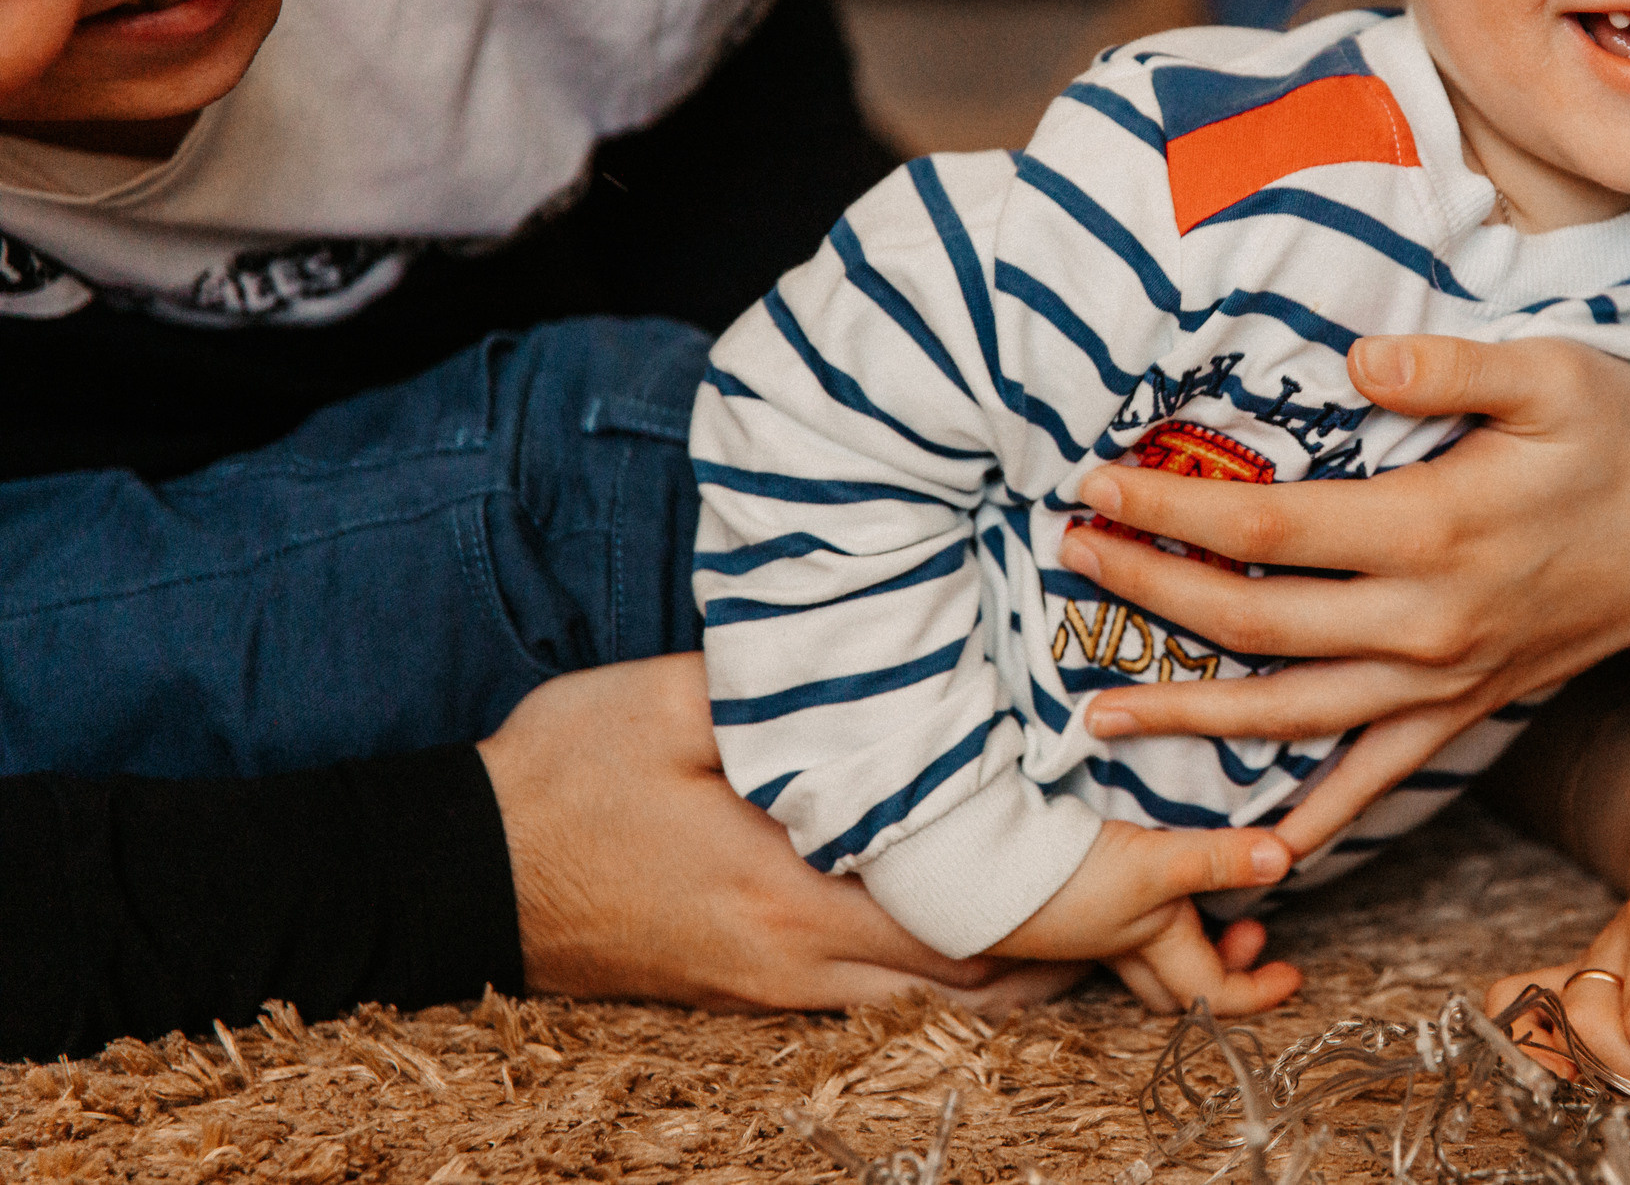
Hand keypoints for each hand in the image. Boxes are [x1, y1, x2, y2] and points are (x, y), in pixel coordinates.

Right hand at [480, 654, 1084, 1013]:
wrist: (456, 871)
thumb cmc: (561, 776)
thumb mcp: (663, 701)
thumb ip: (780, 686)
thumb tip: (882, 647)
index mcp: (789, 894)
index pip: (964, 919)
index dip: (1059, 900)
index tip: (1134, 862)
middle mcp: (797, 963)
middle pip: (974, 984)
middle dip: (1066, 945)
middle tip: (1148, 891)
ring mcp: (773, 991)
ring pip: (936, 1008)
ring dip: (1019, 971)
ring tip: (1099, 921)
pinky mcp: (751, 993)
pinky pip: (884, 1003)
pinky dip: (954, 981)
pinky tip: (991, 937)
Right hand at [993, 820, 1303, 1014]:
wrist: (971, 864)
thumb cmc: (1064, 883)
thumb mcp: (1152, 868)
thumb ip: (1215, 860)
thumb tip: (1285, 857)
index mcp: (1151, 947)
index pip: (1214, 992)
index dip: (1257, 991)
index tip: (1293, 975)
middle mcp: (1123, 941)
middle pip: (1179, 975)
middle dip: (1221, 962)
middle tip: (1254, 928)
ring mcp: (1092, 916)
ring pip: (1152, 937)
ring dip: (1188, 920)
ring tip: (1216, 879)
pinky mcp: (1067, 884)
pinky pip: (1124, 900)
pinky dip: (1152, 888)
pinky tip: (1155, 850)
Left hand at [1062, 336, 1629, 848]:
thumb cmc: (1624, 444)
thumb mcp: (1554, 374)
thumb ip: (1449, 364)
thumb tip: (1352, 360)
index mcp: (1433, 530)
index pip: (1266, 525)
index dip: (1171, 509)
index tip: (1097, 483)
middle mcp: (1426, 621)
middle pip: (1254, 624)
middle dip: (1148, 594)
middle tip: (1069, 557)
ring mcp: (1442, 681)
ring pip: (1290, 717)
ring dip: (1189, 715)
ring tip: (1100, 713)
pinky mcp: (1461, 711)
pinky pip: (1371, 778)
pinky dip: (1310, 817)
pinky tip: (1251, 846)